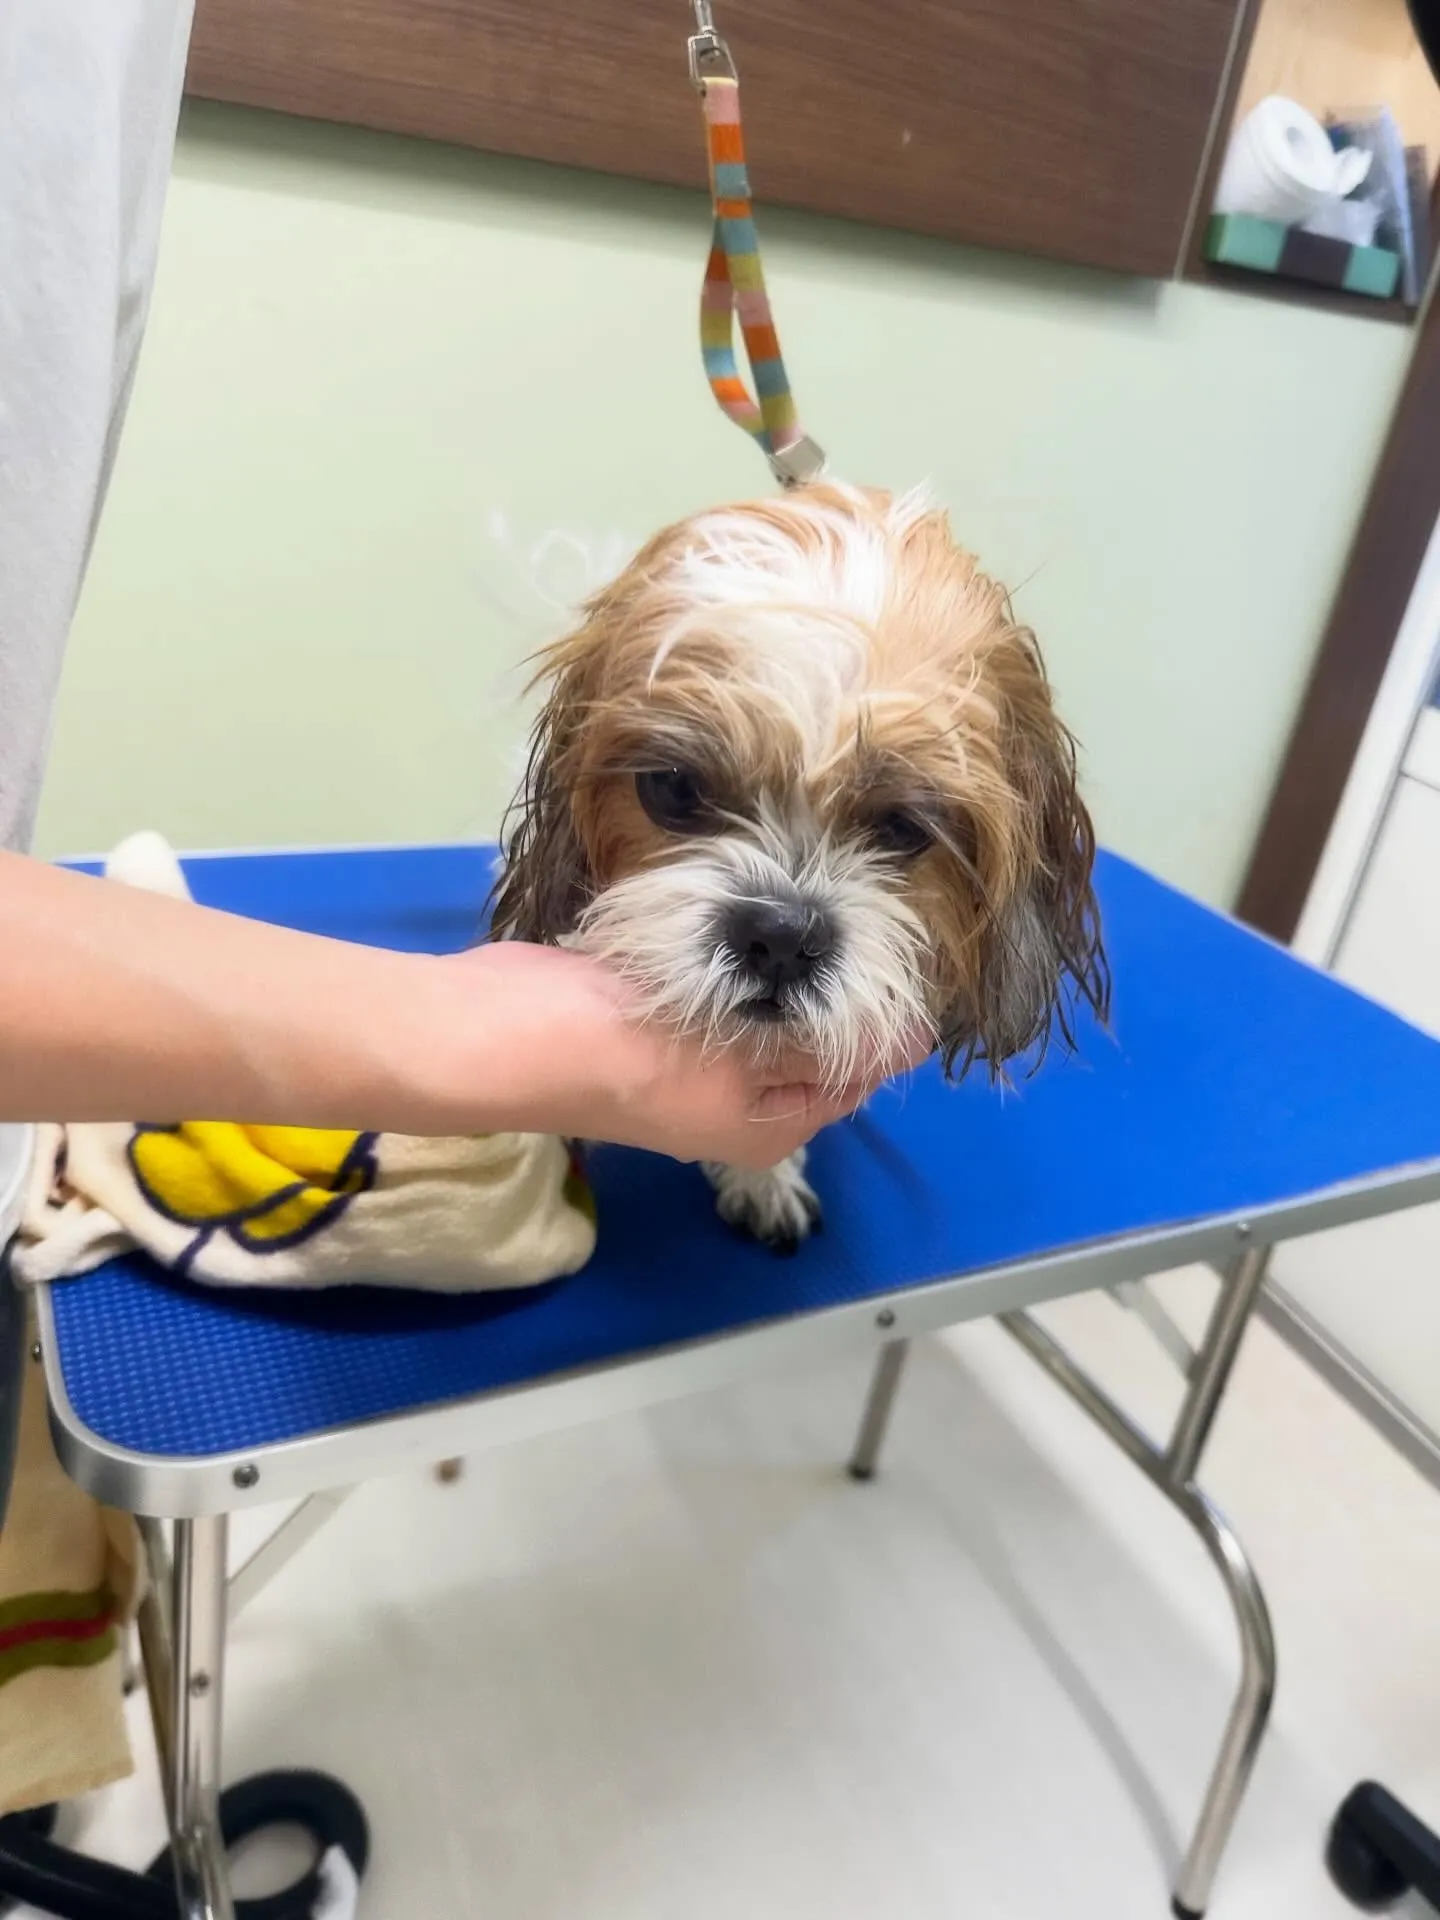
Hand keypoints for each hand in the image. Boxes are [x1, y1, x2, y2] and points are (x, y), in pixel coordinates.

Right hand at [427, 942, 929, 1166]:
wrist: (509, 1032)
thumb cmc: (630, 1050)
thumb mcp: (744, 1055)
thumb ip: (822, 1043)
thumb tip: (910, 1041)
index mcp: (769, 1129)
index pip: (859, 1075)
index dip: (888, 1018)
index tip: (908, 953)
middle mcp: (738, 1107)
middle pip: (812, 1045)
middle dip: (834, 988)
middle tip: (865, 914)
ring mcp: (694, 1067)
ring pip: (767, 1015)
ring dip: (785, 971)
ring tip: (817, 909)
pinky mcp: (654, 1024)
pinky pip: (722, 993)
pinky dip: (738, 961)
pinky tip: (751, 916)